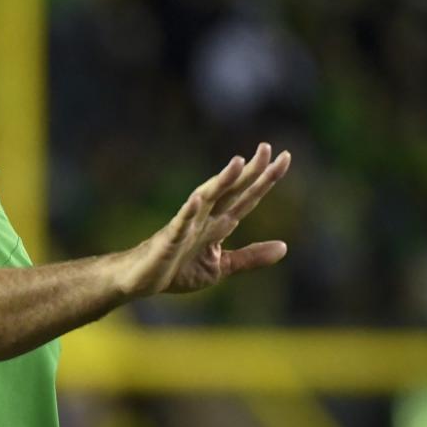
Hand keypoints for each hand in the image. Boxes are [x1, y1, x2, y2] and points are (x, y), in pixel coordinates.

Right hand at [118, 143, 290, 296]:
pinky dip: (189, 213)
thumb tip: (285, 247)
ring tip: (238, 162)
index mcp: (219, 224)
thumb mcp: (221, 266)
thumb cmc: (178, 269)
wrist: (141, 280)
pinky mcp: (169, 241)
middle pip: (231, 191)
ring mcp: (186, 227)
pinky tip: (198, 199)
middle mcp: (204, 218)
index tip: (285, 157)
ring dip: (222, 181)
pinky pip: (180, 225)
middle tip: (266, 146)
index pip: (247, 197)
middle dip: (249, 171)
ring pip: (207, 199)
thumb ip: (251, 256)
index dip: (265, 179)